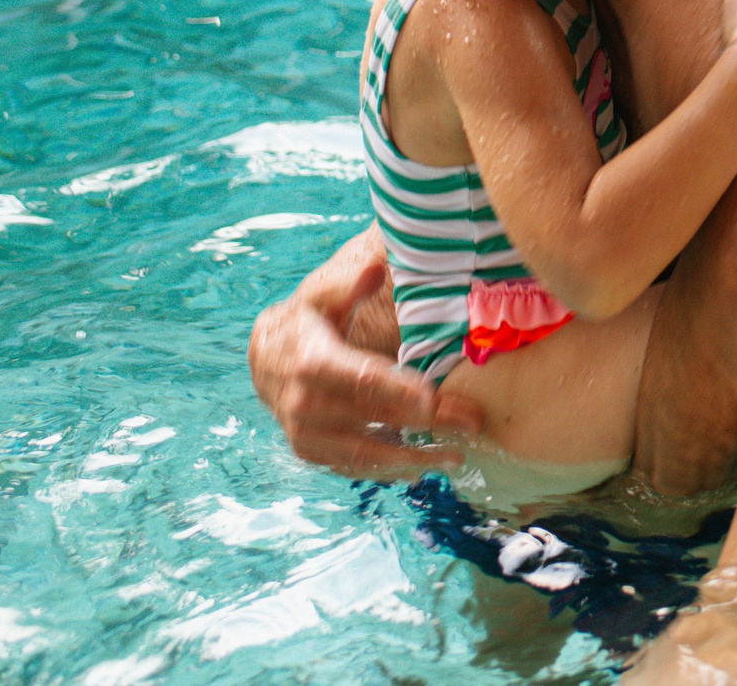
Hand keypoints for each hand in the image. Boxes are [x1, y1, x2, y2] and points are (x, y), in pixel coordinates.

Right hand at [247, 247, 484, 477]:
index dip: (399, 392)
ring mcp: (306, 433)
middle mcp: (307, 403)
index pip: (364, 380)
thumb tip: (374, 268)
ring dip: (412, 458)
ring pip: (366, 452)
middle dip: (428, 422)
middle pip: (376, 416)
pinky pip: (352, 466)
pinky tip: (420, 468)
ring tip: (454, 457)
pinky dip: (387, 470)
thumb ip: (352, 287)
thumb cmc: (307, 324)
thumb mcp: (324, 300)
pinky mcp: (309, 452)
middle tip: (472, 424)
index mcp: (315, 362)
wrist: (264, 359)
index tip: (434, 402)